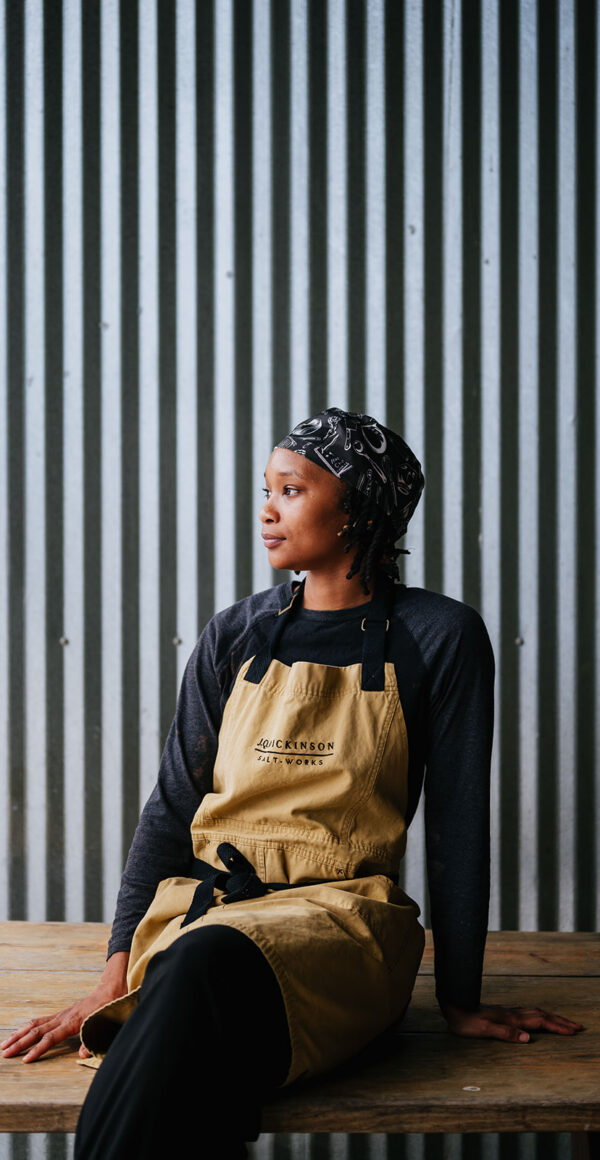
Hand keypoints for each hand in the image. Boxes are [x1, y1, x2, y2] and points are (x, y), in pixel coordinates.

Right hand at [1, 951, 128, 1062]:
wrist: (111, 989)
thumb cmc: (109, 1008)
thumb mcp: (106, 1025)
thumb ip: (94, 1040)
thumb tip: (82, 1055)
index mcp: (73, 1022)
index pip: (50, 1038)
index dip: (38, 1050)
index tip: (26, 1060)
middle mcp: (63, 1017)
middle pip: (37, 1031)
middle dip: (20, 1043)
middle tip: (4, 1053)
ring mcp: (61, 1014)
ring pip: (35, 1024)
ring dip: (19, 1034)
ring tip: (5, 1044)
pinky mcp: (62, 1014)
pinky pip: (41, 1021)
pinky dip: (27, 1028)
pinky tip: (20, 1034)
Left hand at [442, 1002, 583, 1042]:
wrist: (454, 1005)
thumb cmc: (466, 1021)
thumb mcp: (483, 1030)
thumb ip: (506, 1034)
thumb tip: (528, 1039)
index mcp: (511, 1019)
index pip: (540, 1022)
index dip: (557, 1027)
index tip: (573, 1032)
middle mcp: (513, 1013)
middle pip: (543, 1016)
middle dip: (561, 1022)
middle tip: (578, 1027)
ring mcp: (509, 1012)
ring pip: (537, 1013)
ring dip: (553, 1018)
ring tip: (565, 1023)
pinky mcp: (504, 1013)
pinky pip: (529, 1014)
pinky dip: (541, 1017)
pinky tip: (540, 1019)